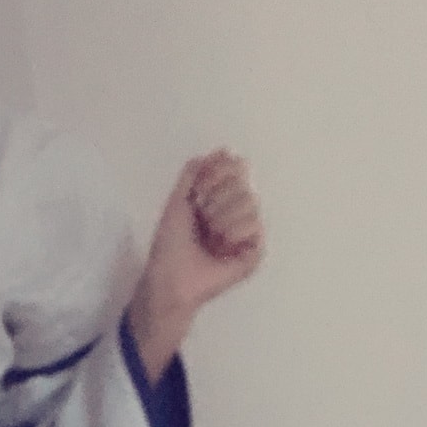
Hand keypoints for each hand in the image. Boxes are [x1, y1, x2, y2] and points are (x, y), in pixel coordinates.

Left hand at [125, 152, 264, 382]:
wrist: (170, 277)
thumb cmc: (170, 244)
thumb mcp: (177, 201)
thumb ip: (194, 173)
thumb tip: (221, 150)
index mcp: (219, 198)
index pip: (233, 168)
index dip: (216, 176)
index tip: (198, 193)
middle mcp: (235, 212)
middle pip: (242, 184)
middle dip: (216, 200)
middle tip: (202, 220)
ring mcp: (246, 232)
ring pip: (250, 202)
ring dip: (222, 218)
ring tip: (210, 236)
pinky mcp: (253, 252)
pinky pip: (256, 227)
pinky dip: (236, 232)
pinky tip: (223, 245)